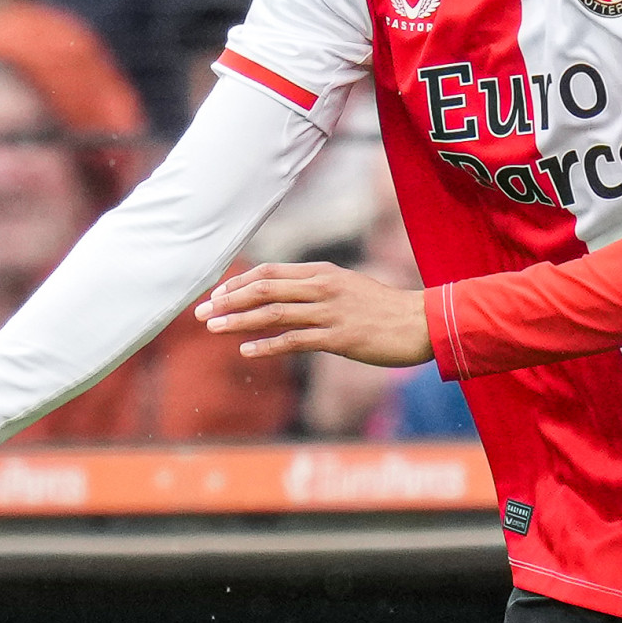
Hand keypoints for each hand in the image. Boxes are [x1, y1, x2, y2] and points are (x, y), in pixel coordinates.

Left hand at [198, 260, 428, 365]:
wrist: (422, 322)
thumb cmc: (385, 309)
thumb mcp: (347, 289)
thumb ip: (316, 291)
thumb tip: (286, 300)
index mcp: (321, 273)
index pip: (269, 272)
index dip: (238, 283)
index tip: (214, 295)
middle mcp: (321, 287)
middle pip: (264, 289)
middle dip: (228, 300)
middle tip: (199, 313)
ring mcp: (329, 311)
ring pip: (273, 312)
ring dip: (238, 320)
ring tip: (212, 328)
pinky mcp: (338, 337)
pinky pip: (295, 340)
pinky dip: (268, 345)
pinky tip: (246, 350)